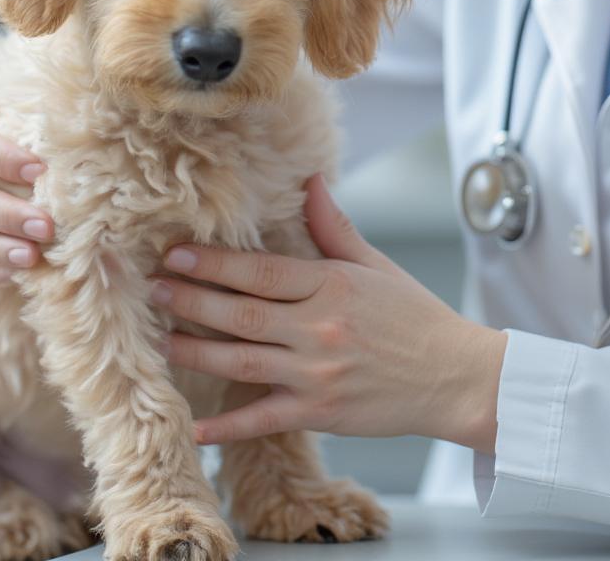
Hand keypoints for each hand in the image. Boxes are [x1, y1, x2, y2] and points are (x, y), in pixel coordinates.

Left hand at [150, 174, 506, 450]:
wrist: (455, 376)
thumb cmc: (414, 316)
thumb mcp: (375, 265)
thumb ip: (334, 227)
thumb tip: (310, 180)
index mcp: (332, 284)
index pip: (262, 270)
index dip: (215, 261)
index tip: (176, 251)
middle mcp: (320, 327)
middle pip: (242, 313)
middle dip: (192, 300)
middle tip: (154, 289)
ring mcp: (318, 374)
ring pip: (242, 362)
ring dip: (196, 351)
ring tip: (160, 340)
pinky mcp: (320, 414)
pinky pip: (264, 421)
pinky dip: (227, 428)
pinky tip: (193, 428)